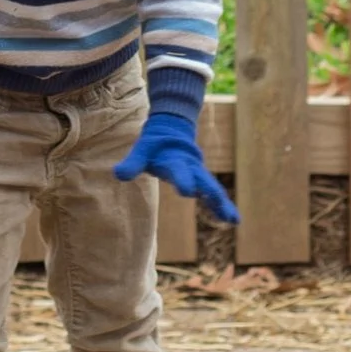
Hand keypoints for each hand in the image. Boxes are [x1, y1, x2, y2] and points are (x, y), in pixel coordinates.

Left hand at [113, 111, 238, 223]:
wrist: (172, 130)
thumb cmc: (153, 145)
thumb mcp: (141, 151)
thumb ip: (131, 163)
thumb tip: (117, 174)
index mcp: (175, 159)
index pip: (179, 170)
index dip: (183, 179)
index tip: (188, 192)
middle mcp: (191, 167)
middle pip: (203, 180)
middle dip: (210, 193)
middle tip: (219, 204)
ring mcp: (198, 174)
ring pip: (213, 189)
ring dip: (222, 204)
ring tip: (233, 220)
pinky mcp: (202, 181)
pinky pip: (214, 196)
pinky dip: (223, 207)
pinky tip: (233, 221)